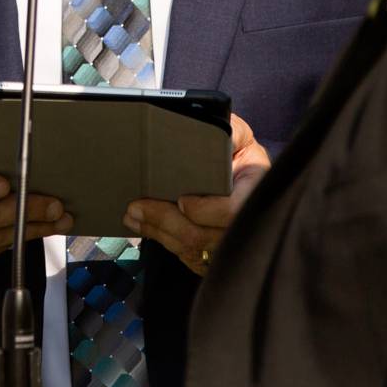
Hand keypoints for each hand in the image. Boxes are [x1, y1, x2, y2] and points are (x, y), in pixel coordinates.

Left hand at [123, 113, 269, 276]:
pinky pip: (186, 255)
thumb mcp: (240, 135)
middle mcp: (245, 223)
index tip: (182, 200)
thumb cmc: (238, 153)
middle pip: (202, 235)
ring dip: (157, 231)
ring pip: (190, 248)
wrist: (245, 177)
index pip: (231, 212)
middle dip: (164, 220)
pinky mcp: (214, 253)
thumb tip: (220, 132)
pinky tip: (143, 226)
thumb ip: (231, 131)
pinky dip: (162, 240)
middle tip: (136, 206)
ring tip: (132, 214)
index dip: (205, 210)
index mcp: (255, 190)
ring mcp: (229, 242)